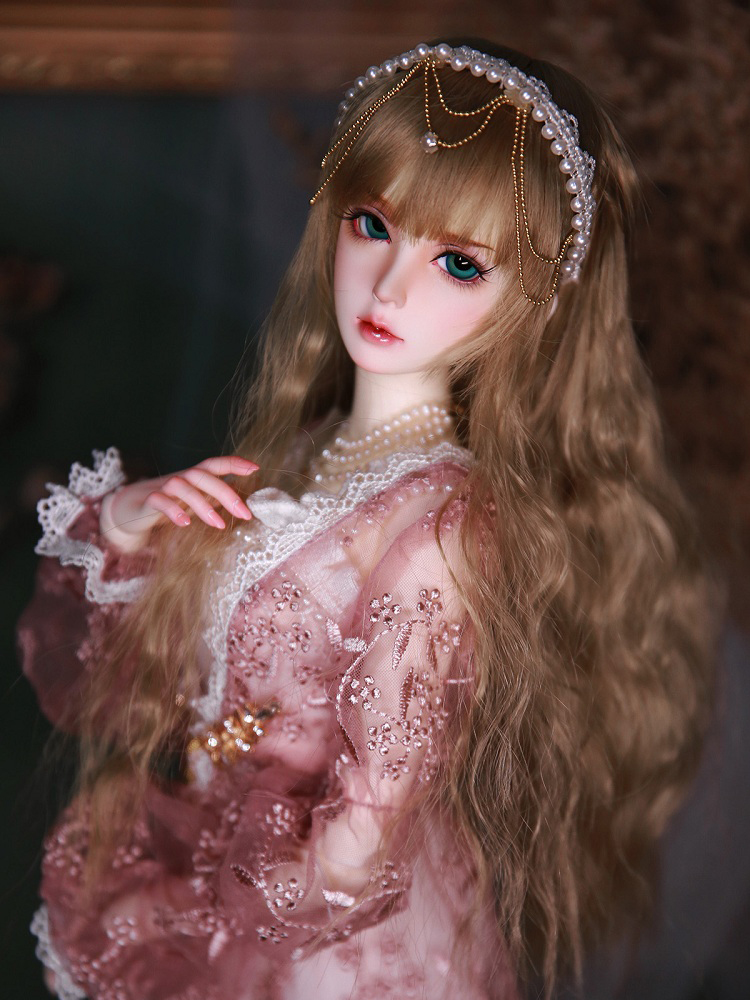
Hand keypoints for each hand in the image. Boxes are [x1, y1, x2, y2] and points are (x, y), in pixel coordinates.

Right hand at [99, 456, 257, 552]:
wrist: (130, 509)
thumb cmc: (170, 504)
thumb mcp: (195, 500)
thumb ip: (215, 498)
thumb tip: (245, 504)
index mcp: (194, 476)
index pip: (215, 464)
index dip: (234, 463)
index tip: (256, 468)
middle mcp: (180, 478)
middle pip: (202, 476)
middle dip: (226, 493)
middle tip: (245, 513)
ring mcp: (162, 488)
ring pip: (182, 486)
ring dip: (203, 504)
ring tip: (219, 524)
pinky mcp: (147, 502)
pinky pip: (159, 501)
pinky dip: (173, 510)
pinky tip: (185, 523)